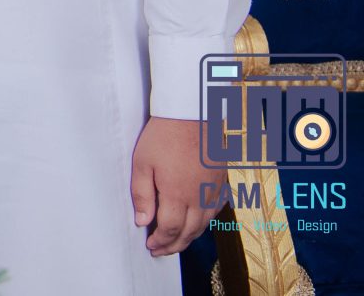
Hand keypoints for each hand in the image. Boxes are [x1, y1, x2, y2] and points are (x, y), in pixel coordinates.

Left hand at [132, 116, 207, 255]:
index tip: (151, 246)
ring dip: (190, 237)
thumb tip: (142, 221)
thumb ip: (142, 195)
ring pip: (204, 224)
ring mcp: (213, 191)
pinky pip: (215, 211)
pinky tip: (196, 222)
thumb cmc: (164, 135)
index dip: (160, 241)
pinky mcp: (221, 182)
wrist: (193, 113)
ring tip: (176, 241)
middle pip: (189, 232)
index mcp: (178, 195)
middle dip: (174, 245)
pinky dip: (204, 222)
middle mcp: (200, 198)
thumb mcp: (142, 163)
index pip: (170, 229)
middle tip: (161, 250)